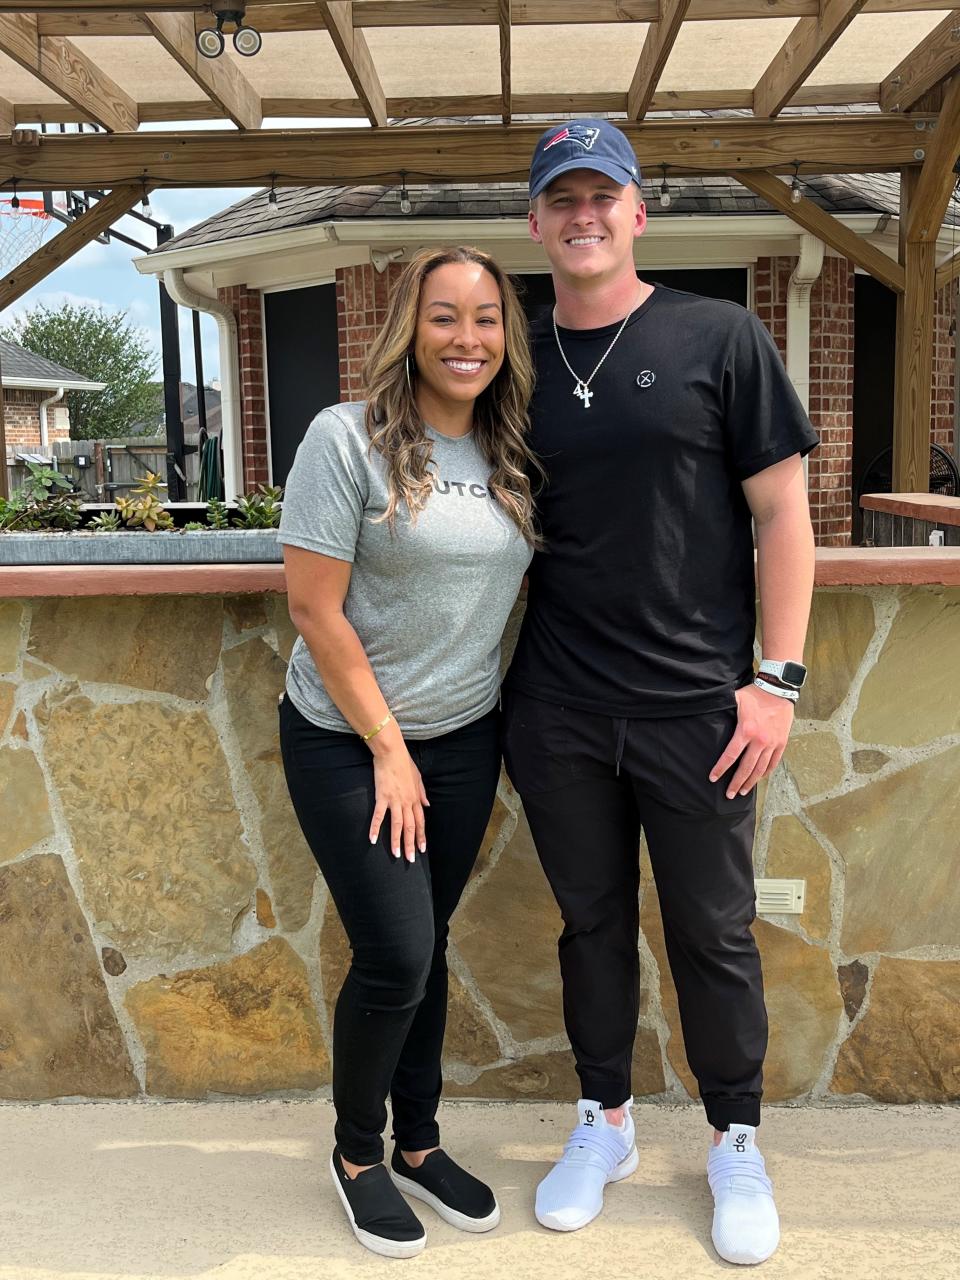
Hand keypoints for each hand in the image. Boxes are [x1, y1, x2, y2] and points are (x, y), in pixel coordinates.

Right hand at [369, 746, 428, 861]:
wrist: (392, 753)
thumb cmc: (404, 763)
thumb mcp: (418, 778)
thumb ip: (422, 793)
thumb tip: (428, 804)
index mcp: (415, 798)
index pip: (420, 822)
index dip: (421, 836)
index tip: (422, 848)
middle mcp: (407, 802)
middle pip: (410, 827)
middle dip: (411, 844)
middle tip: (411, 859)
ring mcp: (395, 800)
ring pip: (397, 825)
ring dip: (396, 841)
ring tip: (396, 855)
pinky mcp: (382, 797)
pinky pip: (379, 816)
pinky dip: (375, 828)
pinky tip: (372, 839)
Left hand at [709, 683, 793, 798]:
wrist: (779, 689)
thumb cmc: (754, 694)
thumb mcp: (735, 699)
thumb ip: (722, 708)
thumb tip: (704, 710)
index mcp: (745, 731)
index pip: (730, 755)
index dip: (721, 768)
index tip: (713, 778)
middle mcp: (760, 740)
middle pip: (746, 768)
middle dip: (736, 783)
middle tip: (729, 795)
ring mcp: (772, 743)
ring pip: (761, 768)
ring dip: (751, 782)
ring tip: (743, 791)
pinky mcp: (782, 743)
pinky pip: (774, 762)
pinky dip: (766, 772)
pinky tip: (760, 778)